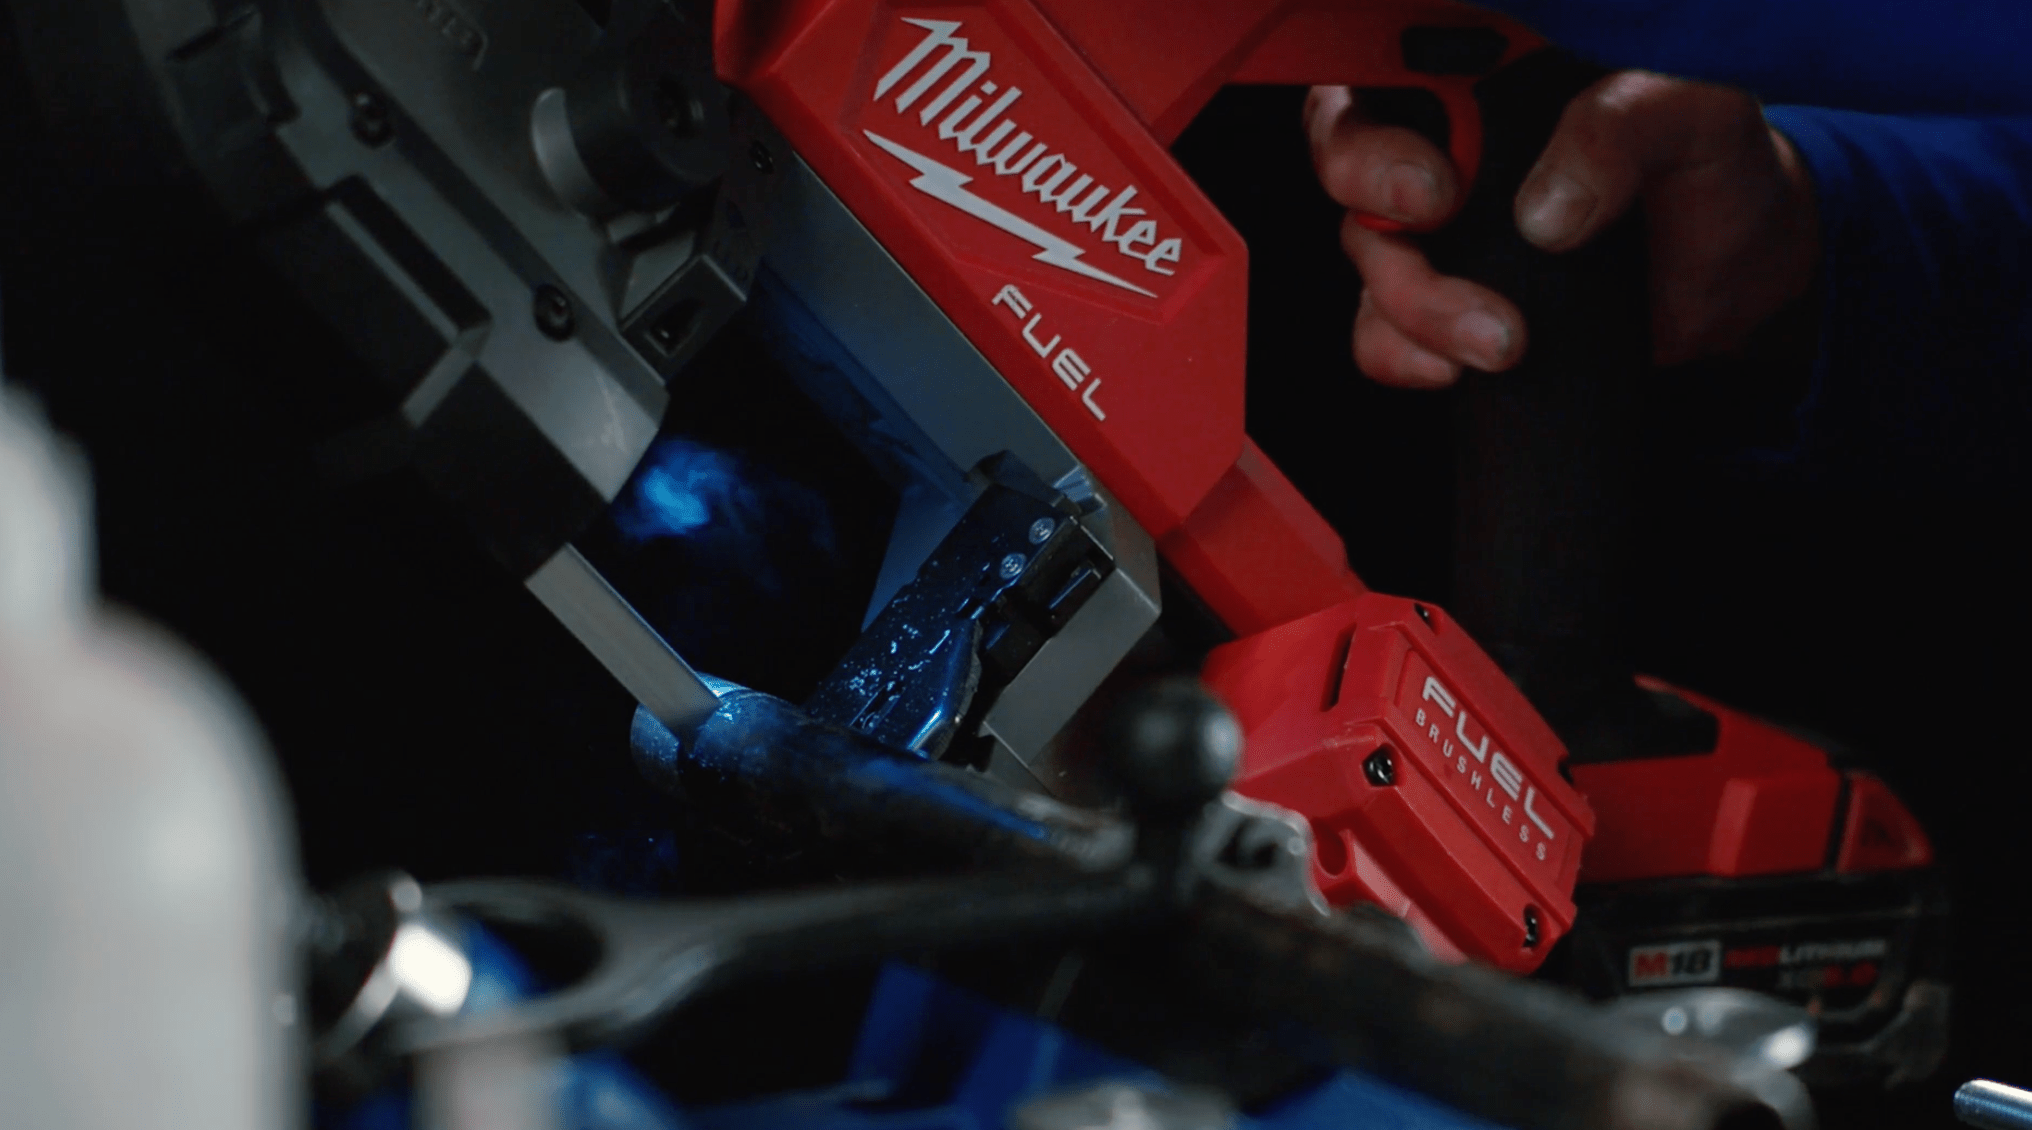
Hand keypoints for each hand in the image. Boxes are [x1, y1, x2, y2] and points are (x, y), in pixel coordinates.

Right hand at [1305, 72, 1819, 386]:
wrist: (1734, 270)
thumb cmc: (1710, 165)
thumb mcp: (1694, 118)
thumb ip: (1624, 128)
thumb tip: (1545, 210)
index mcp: (1488, 67)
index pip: (1386, 62)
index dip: (1380, 110)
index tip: (1434, 173)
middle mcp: (1442, 138)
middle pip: (1348, 155)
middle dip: (1378, 199)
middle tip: (1437, 220)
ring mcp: (1434, 228)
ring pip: (1368, 255)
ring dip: (1417, 304)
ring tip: (1501, 339)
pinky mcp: (1439, 303)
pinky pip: (1380, 333)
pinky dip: (1404, 356)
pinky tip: (1461, 367)